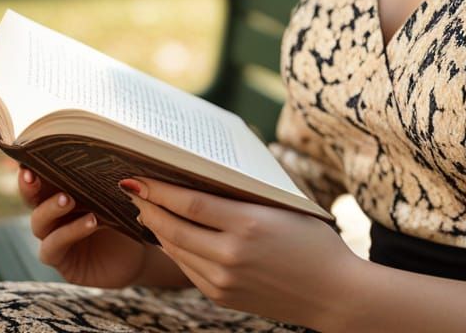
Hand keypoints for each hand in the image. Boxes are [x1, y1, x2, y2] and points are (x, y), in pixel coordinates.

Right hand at [19, 164, 147, 288]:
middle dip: (29, 185)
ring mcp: (54, 237)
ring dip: (51, 207)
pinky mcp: (60, 260)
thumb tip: (115, 143)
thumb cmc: (129, 215)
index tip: (32, 152)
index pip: (44, 175)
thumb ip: (111, 173)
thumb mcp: (121, 190)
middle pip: (32, 197)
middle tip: (32, 174)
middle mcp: (54, 213)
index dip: (34, 164)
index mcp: (65, 190)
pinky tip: (90, 221)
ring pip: (39, 221)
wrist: (138, 254)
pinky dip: (70, 232)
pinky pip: (54, 245)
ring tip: (68, 198)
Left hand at [121, 177, 358, 329]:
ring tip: (146, 209)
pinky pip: (189, 269)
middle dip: (150, 207)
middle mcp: (231, 254)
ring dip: (158, 228)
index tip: (137, 176)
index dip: (159, 190)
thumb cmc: (314, 238)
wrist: (332, 292)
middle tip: (133, 189)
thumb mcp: (285, 205)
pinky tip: (169, 235)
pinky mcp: (223, 297)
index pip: (190, 203)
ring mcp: (225, 280)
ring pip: (178, 250)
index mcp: (249, 223)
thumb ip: (249, 189)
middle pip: (175, 227)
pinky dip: (175, 249)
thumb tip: (212, 167)